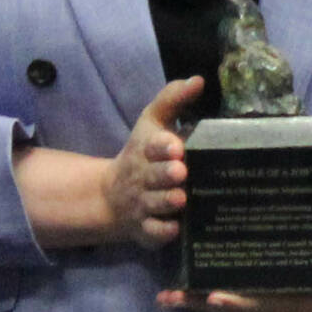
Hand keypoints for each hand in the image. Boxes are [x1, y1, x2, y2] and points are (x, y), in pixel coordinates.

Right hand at [102, 77, 199, 247]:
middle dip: (165, 174)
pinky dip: (162, 232)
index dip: (162, 146)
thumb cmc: (143, 154)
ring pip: (155, 204)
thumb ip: (173, 100)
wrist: (112, 196)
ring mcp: (142, 204)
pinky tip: (174, 229)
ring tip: (181, 198)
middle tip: (180, 172)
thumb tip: (199, 79)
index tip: (176, 146)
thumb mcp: (152, 123)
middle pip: (154, 176)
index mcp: (145, 149)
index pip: (151, 145)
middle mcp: (142, 177)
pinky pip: (152, 232)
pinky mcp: (145, 229)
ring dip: (167, 201)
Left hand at [155, 213, 311, 311]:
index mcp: (306, 306)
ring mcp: (278, 311)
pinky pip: (243, 303)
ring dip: (203, 302)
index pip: (267, 304)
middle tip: (170, 296)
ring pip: (235, 308)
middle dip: (205, 303)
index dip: (240, 301)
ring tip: (169, 295)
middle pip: (238, 309)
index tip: (214, 295)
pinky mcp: (276, 305)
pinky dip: (218, 298)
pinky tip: (195, 289)